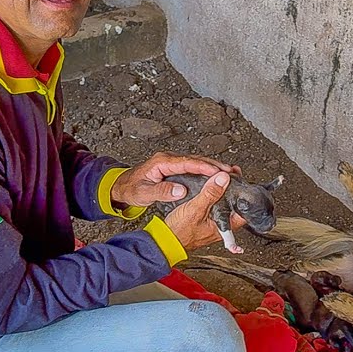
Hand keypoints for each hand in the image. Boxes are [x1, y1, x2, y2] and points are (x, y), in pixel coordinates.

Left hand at [110, 151, 238, 206]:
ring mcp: (172, 162)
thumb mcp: (143, 193)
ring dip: (212, 167)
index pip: (187, 162)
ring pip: (196, 162)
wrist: (121, 186)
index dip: (204, 167)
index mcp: (162, 162)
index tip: (218, 172)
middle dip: (214, 165)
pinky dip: (205, 171)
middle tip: (231, 172)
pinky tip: (215, 177)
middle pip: (195, 160)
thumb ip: (161, 192)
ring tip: (229, 173)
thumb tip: (181, 191)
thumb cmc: (131, 189)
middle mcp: (168, 159)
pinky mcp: (174, 168)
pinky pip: (193, 167)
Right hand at [163, 173, 245, 250]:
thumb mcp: (196, 209)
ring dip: (222, 190)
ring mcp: (212, 221)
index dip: (244, 194)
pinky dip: (212, 194)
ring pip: (222, 203)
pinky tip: (208, 187)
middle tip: (231, 175)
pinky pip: (212, 204)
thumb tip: (223, 178)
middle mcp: (221, 225)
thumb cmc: (180, 231)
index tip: (241, 181)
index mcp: (225, 225)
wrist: (165, 240)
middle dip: (232, 189)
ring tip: (221, 177)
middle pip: (233, 204)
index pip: (243, 209)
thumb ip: (210, 194)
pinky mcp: (203, 218)